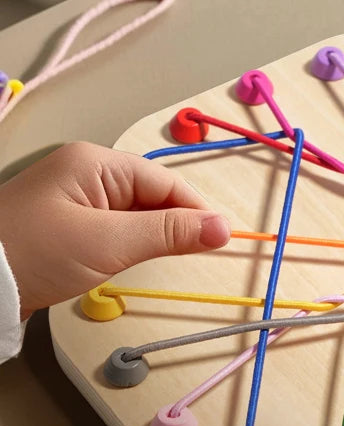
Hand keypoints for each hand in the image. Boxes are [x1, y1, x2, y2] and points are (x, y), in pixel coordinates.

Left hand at [0, 141, 230, 318]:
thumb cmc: (38, 255)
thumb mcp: (109, 243)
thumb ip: (169, 233)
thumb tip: (224, 228)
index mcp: (95, 163)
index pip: (163, 182)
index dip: (195, 210)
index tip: (221, 241)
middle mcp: (86, 172)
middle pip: (150, 195)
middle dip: (174, 224)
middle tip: (193, 257)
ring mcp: (74, 197)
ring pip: (134, 213)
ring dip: (152, 236)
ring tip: (161, 262)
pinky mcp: (66, 222)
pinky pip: (114, 226)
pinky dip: (130, 243)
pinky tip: (130, 261)